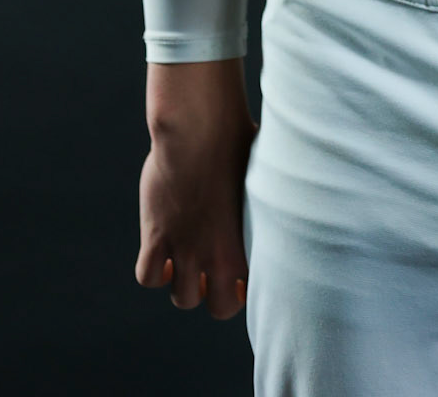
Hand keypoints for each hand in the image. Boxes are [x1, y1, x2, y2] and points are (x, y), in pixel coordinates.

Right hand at [136, 58, 255, 319]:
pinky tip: (161, 250)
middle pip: (218, 308)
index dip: (246, 287)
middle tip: (211, 269)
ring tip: (185, 257)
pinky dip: (153, 270)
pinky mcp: (157, 237)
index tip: (240, 274)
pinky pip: (148, 277)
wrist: (200, 129)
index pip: (252, 290)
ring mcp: (185, 250)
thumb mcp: (264, 176)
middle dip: (216, 292)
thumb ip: (270, 202)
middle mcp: (217, 256)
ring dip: (183, 282)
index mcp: (248, 243)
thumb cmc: (238, 141)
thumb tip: (289, 193)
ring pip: (182, 298)